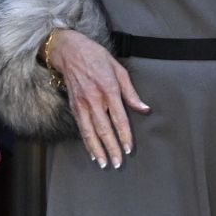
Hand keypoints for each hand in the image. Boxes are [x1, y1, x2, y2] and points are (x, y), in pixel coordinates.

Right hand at [46, 30, 149, 168]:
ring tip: (104, 164)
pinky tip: (92, 153)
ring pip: (90, 132)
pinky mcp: (74, 106)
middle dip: (111, 148)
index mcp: (109, 88)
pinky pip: (81, 128)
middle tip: (118, 163)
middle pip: (104, 129)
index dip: (124, 135)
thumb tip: (144, 108)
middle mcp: (94, 98)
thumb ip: (131, 92)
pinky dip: (87, 142)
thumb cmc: (97, 58)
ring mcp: (82, 103)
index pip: (119, 118)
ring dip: (97, 150)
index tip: (128, 149)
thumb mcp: (119, 69)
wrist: (70, 51)